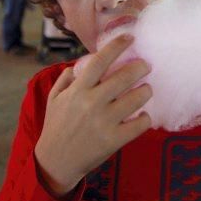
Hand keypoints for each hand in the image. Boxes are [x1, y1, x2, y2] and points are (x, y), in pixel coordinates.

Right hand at [34, 35, 151, 197]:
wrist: (55, 161)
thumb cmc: (56, 126)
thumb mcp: (54, 98)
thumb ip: (66, 79)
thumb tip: (80, 63)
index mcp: (77, 90)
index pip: (100, 60)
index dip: (117, 46)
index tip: (130, 38)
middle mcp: (92, 102)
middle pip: (124, 76)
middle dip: (141, 66)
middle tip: (146, 65)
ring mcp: (104, 121)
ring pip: (137, 98)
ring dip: (146, 90)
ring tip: (146, 89)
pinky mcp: (114, 140)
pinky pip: (140, 123)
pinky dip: (145, 118)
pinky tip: (142, 115)